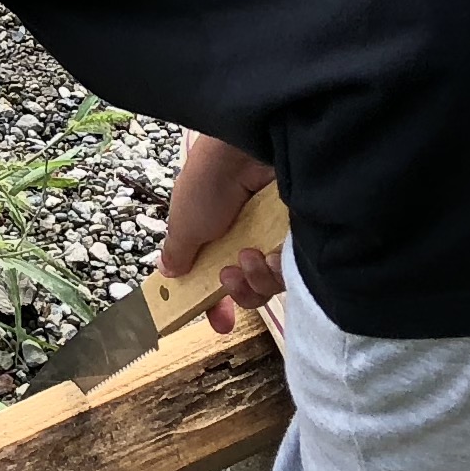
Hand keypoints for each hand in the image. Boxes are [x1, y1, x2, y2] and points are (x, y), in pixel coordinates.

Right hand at [158, 133, 283, 335]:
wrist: (248, 147)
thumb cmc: (211, 179)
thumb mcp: (184, 220)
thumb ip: (177, 251)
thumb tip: (168, 272)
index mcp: (217, 235)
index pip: (218, 277)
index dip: (217, 303)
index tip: (219, 323)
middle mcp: (249, 237)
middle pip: (248, 288)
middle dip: (237, 291)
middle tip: (229, 274)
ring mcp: (275, 236)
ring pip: (270, 283)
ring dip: (254, 278)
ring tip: (248, 255)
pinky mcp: (301, 236)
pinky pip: (292, 272)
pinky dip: (277, 269)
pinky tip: (270, 252)